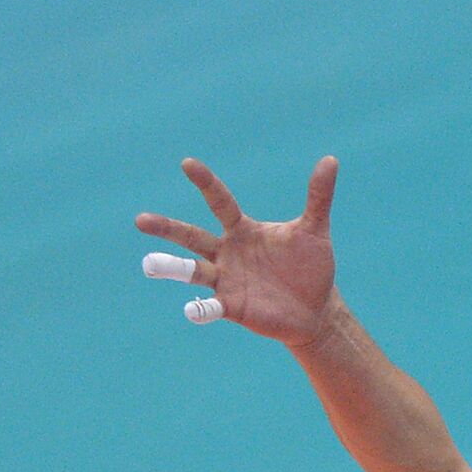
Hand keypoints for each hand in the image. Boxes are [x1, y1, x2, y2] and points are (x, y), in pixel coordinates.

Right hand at [136, 156, 339, 345]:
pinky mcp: (232, 307)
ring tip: (149, 264)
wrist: (316, 308)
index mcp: (243, 230)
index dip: (206, 183)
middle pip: (192, 237)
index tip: (188, 163)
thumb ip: (319, 197)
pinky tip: (192, 310)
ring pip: (192, 271)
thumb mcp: (315, 230)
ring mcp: (226, 281)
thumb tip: (331, 160)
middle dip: (167, 229)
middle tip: (140, 220)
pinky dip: (200, 309)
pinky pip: (211, 308)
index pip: (220, 202)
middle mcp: (228, 253)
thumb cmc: (311, 266)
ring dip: (172, 268)